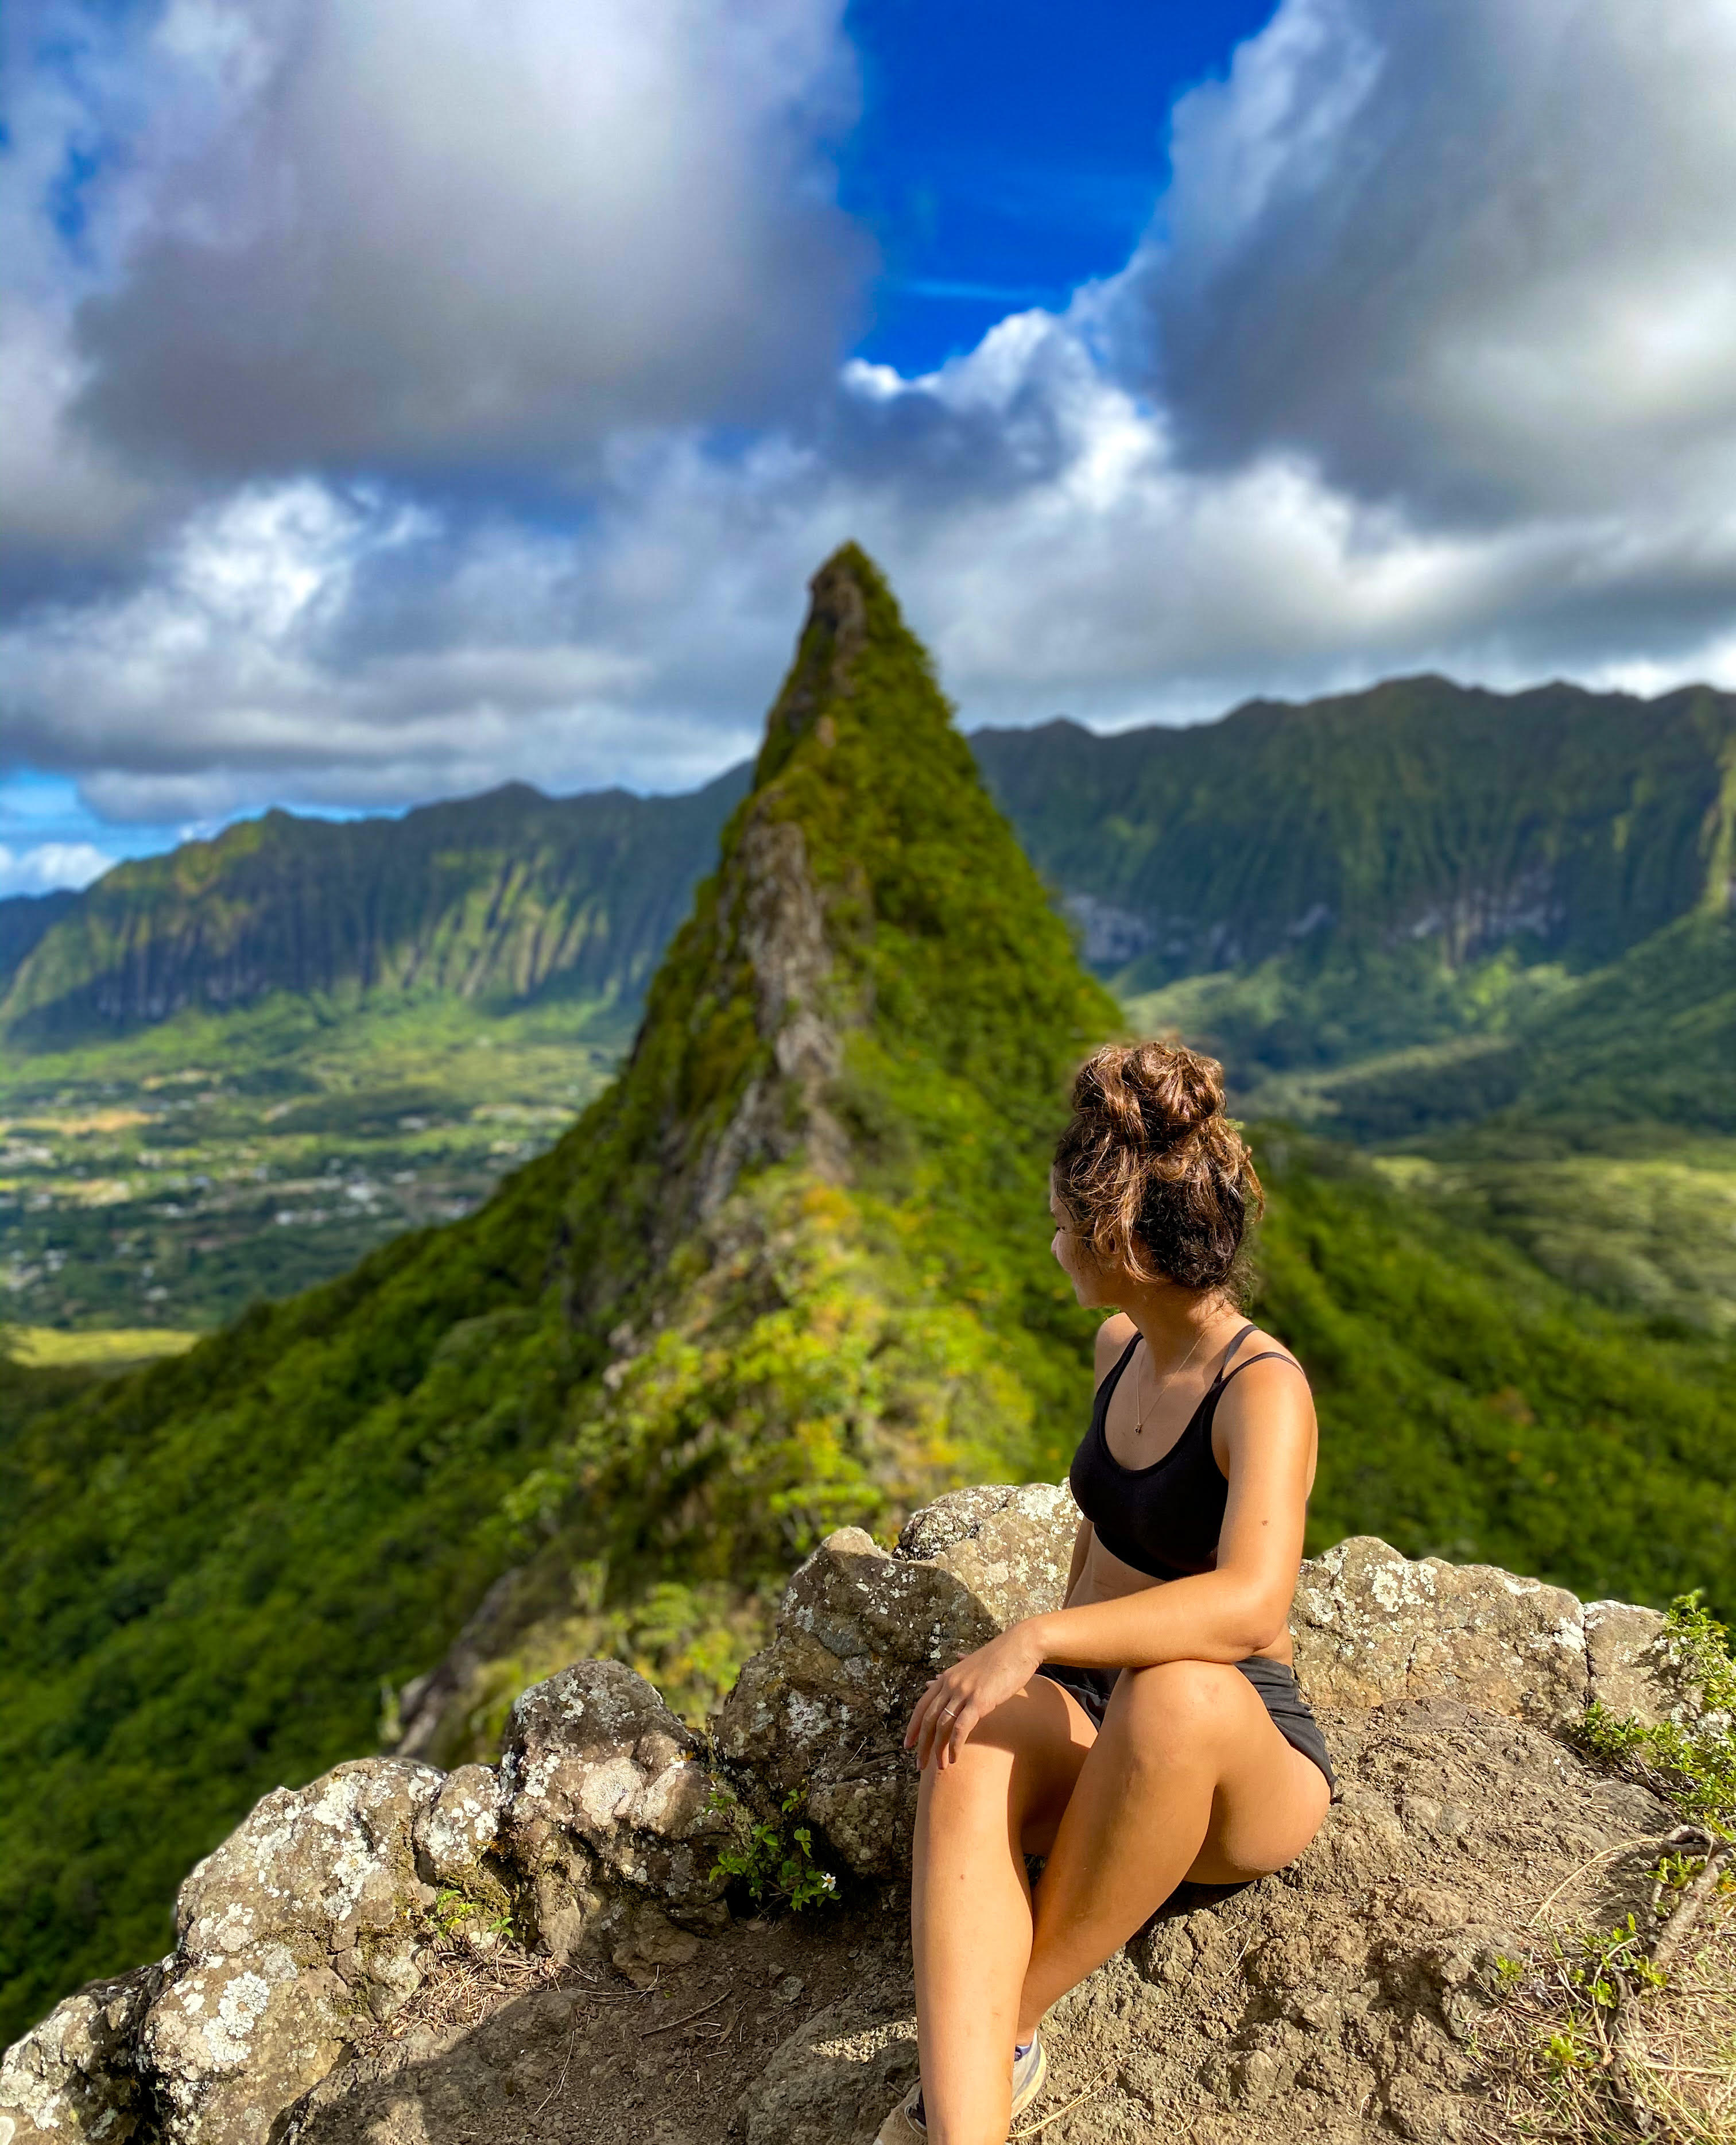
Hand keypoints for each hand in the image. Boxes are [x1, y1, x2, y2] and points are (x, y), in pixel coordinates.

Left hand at [904, 1623, 1043, 1771]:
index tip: (907, 1745)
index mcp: (947, 1677)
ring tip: (939, 1768)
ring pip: (941, 1726)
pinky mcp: (980, 1700)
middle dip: (921, 1745)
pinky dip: (955, 1746)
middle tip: (919, 1765)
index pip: (921, 1706)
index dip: (912, 1727)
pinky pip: (961, 1728)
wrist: (1020, 1646)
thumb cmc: (1001, 1656)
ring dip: (938, 1750)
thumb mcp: (974, 1662)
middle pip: (927, 1719)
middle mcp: (950, 1684)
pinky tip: (955, 1758)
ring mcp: (964, 1692)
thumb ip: (960, 1667)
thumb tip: (951, 1663)